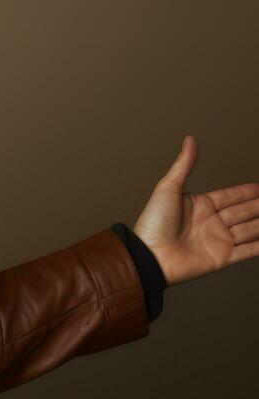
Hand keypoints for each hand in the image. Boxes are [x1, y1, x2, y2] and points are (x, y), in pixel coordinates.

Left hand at [131, 135, 258, 287]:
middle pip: (244, 211)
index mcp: (201, 206)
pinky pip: (248, 251)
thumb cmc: (153, 224)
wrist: (149, 256)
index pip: (231, 196)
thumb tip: (190, 140)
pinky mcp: (222, 258)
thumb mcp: (168, 189)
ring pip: (250, 229)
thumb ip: (184, 165)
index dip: (247, 192)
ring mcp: (218, 241)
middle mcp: (212, 222)